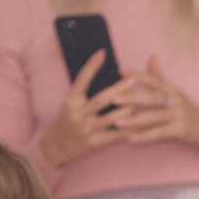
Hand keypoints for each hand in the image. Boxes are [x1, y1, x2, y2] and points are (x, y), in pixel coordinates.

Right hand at [36, 49, 137, 169]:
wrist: (55, 146)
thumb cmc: (66, 120)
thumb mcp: (70, 103)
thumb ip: (84, 90)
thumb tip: (104, 72)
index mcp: (71, 101)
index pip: (81, 79)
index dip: (92, 65)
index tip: (103, 52)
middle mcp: (78, 114)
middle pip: (102, 99)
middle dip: (120, 88)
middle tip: (134, 78)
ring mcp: (87, 129)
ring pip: (114, 117)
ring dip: (130, 108)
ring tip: (143, 99)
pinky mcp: (96, 142)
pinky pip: (117, 134)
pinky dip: (131, 128)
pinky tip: (143, 122)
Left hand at [113, 57, 198, 147]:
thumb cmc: (185, 108)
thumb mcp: (174, 91)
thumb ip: (159, 77)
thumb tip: (151, 56)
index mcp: (171, 90)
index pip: (153, 80)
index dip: (137, 75)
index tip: (120, 70)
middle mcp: (175, 100)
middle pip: (152, 98)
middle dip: (132, 98)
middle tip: (114, 98)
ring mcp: (178, 115)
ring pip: (153, 117)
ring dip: (134, 120)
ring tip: (117, 123)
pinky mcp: (180, 130)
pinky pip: (159, 133)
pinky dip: (145, 136)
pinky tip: (131, 139)